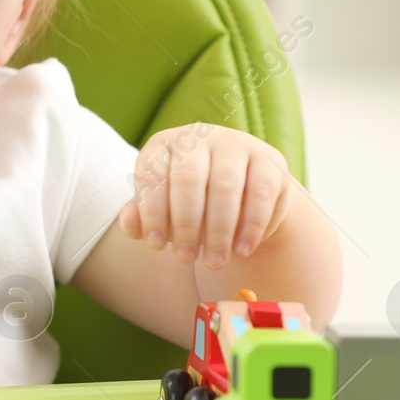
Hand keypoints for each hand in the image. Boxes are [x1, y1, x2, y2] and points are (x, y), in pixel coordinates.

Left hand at [118, 123, 292, 268]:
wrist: (243, 195)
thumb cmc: (190, 202)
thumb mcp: (164, 207)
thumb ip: (143, 216)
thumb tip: (129, 226)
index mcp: (165, 145)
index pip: (152, 174)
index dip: (152, 213)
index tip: (155, 246)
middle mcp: (199, 137)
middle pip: (188, 179)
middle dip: (185, 224)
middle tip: (185, 259)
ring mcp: (236, 144)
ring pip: (225, 186)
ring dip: (219, 230)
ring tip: (215, 262)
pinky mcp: (269, 160)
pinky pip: (260, 193)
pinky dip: (251, 226)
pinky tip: (242, 250)